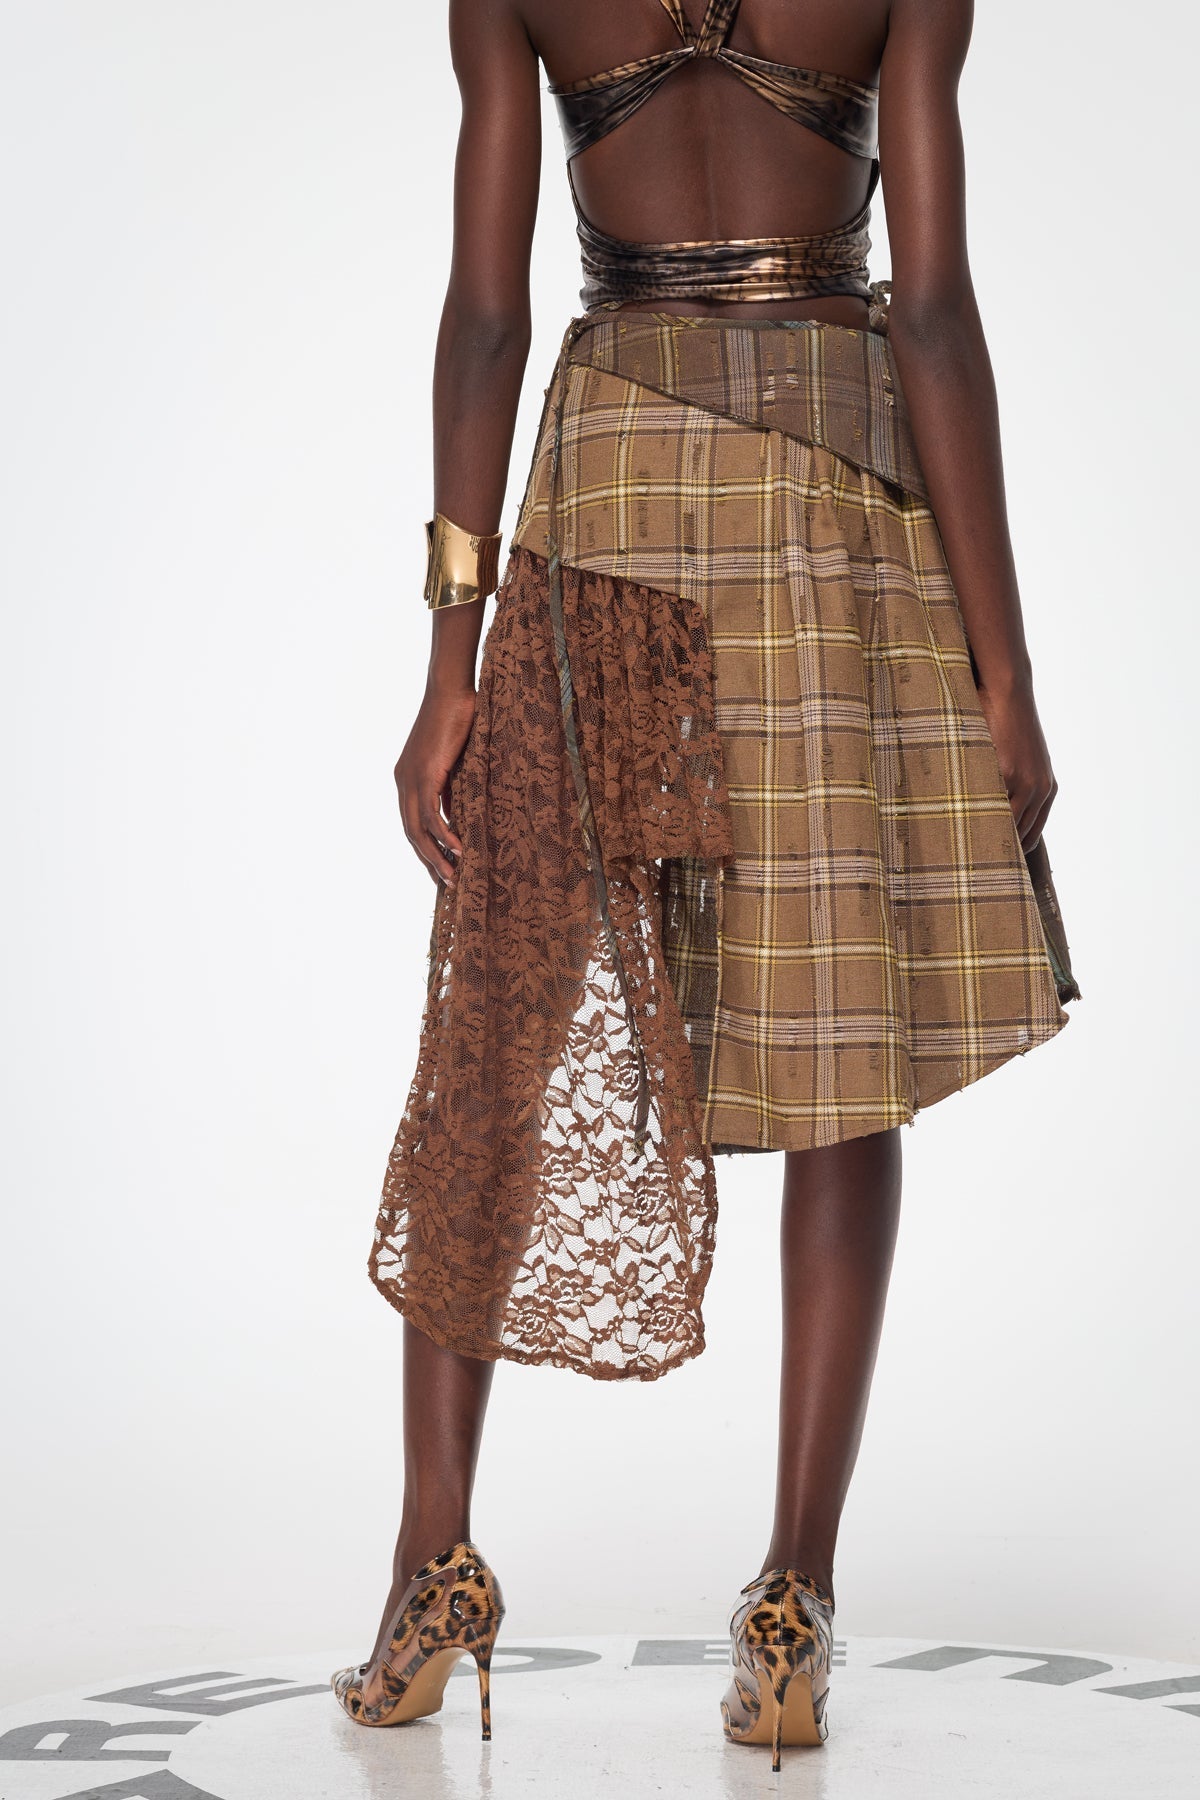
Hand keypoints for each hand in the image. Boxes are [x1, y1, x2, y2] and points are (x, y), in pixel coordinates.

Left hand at [394, 679, 476, 888]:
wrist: (451, 690)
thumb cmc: (458, 718)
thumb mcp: (455, 761)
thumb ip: (451, 787)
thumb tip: (456, 812)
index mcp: (407, 778)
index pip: (411, 823)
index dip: (425, 849)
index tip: (440, 870)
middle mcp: (402, 781)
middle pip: (410, 833)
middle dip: (428, 861)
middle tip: (446, 884)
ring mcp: (410, 778)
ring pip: (417, 829)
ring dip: (435, 856)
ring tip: (452, 877)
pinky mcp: (424, 773)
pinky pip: (430, 814)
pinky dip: (444, 835)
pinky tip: (458, 850)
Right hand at [975, 675, 1057, 854]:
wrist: (1009, 693)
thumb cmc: (1008, 723)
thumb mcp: (1021, 759)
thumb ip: (1016, 785)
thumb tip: (996, 811)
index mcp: (1047, 789)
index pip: (1031, 835)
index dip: (1013, 853)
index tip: (994, 865)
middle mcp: (1040, 789)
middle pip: (1020, 836)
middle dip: (999, 852)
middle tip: (975, 866)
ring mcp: (1025, 782)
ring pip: (1005, 824)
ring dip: (986, 837)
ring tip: (963, 852)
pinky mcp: (1007, 771)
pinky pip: (989, 803)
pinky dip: (975, 814)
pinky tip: (958, 822)